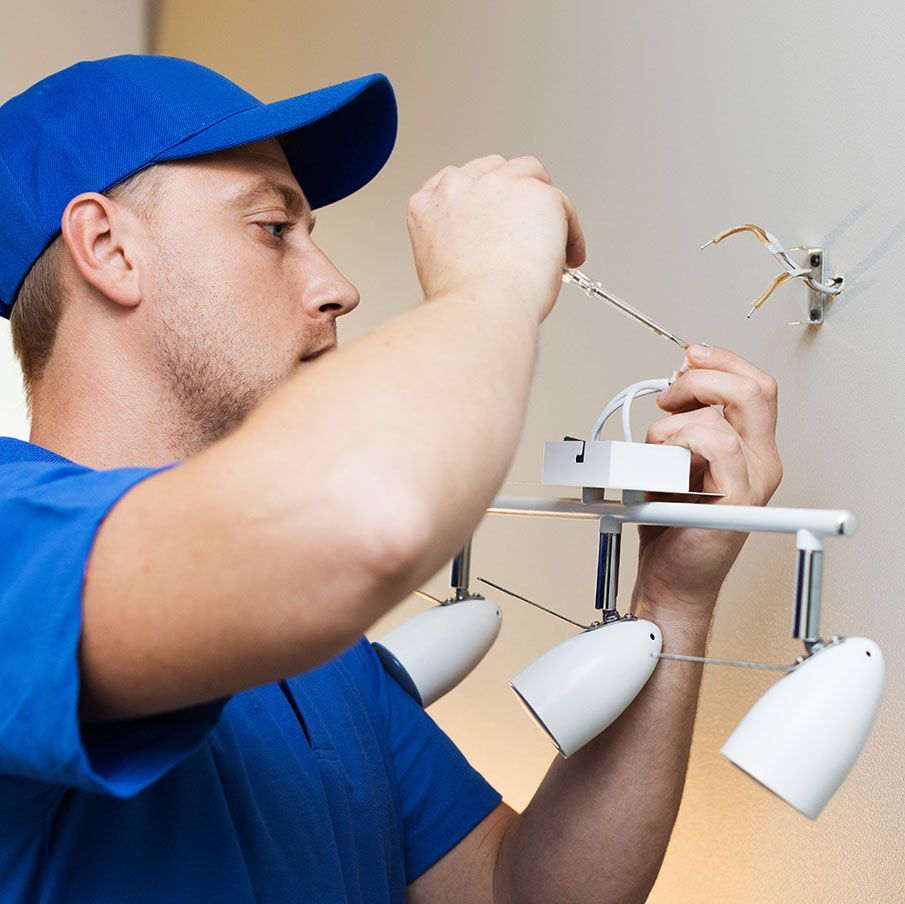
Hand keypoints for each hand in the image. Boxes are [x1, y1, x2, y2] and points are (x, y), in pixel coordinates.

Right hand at [405, 154, 585, 321]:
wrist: (482, 308)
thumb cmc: (463, 302)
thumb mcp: (436, 265)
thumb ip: (455, 241)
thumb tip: (485, 247)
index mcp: (428, 203)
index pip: (458, 181)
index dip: (482, 198)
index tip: (496, 215)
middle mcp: (458, 185)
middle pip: (496, 169)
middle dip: (513, 195)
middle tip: (528, 229)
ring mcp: (498, 185)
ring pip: (531, 175)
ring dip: (543, 205)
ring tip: (552, 242)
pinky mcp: (537, 194)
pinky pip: (562, 206)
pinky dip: (569, 234)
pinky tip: (567, 258)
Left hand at [631, 344, 782, 623]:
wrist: (672, 577)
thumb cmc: (670, 524)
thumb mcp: (673, 460)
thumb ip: (684, 426)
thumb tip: (675, 387)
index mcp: (751, 447)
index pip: (754, 385)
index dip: (722, 361)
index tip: (689, 355)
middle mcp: (761, 461)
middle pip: (753, 389)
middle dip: (703, 377)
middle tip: (669, 394)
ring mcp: (754, 481)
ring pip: (721, 419)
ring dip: (673, 427)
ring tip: (655, 454)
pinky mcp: (739, 501)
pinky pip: (716, 448)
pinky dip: (679, 447)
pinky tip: (662, 468)